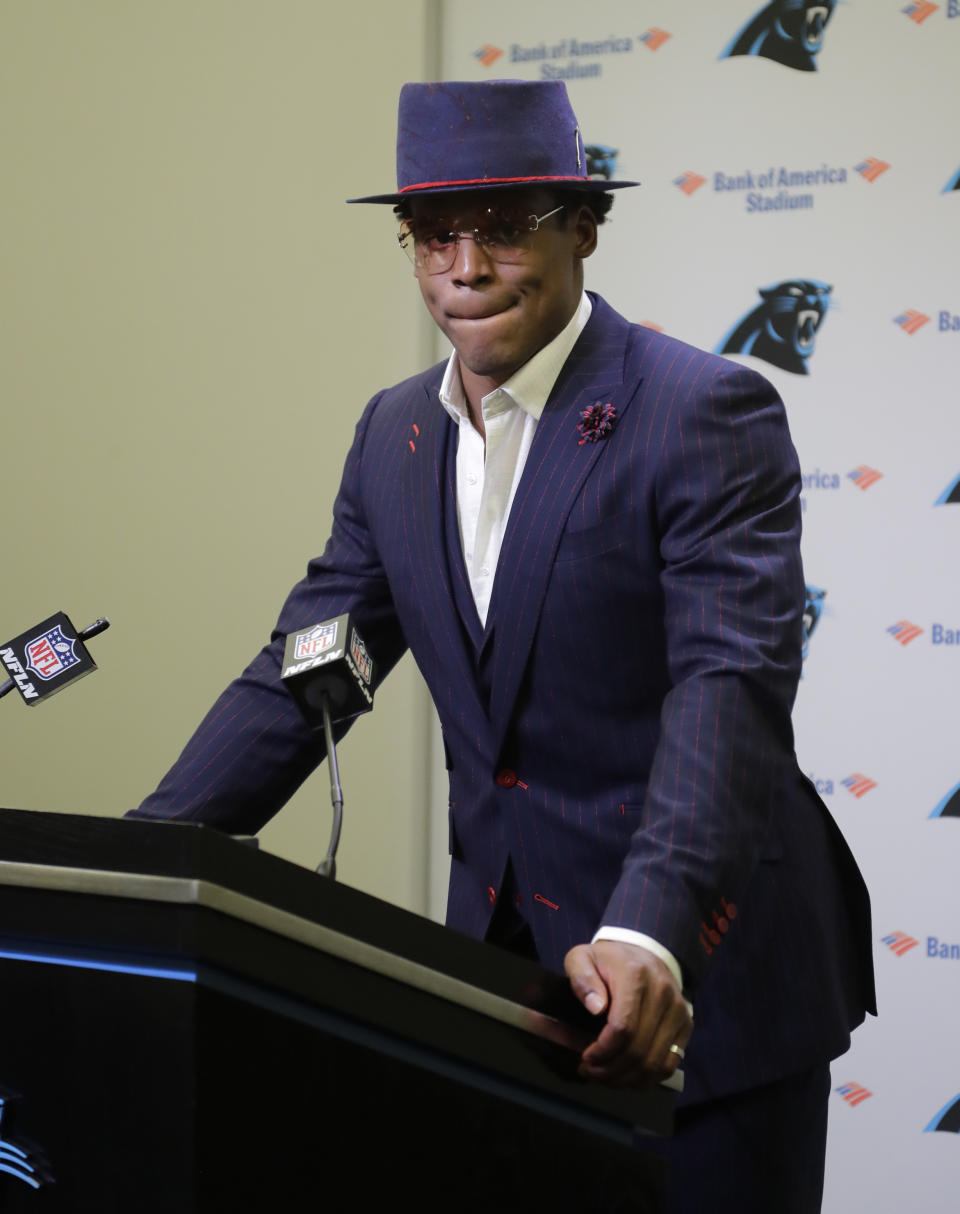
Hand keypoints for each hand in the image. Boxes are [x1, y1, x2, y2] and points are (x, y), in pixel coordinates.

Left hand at [564, 940, 691, 1087]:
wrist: (643, 953)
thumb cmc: (609, 961)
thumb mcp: (583, 958)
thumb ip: (581, 978)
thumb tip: (595, 1007)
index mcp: (635, 976)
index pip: (623, 1027)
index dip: (603, 1050)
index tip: (586, 1057)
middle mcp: (663, 994)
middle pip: (639, 1050)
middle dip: (610, 1070)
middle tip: (590, 1071)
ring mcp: (678, 1011)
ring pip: (654, 1063)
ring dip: (627, 1079)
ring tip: (605, 1077)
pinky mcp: (686, 1025)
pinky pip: (669, 1064)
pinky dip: (647, 1079)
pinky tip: (627, 1077)